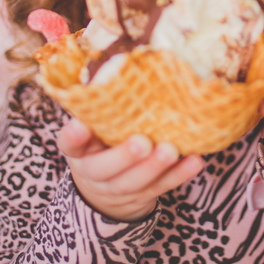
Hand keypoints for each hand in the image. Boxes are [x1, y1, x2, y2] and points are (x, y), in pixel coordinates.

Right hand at [58, 118, 203, 220]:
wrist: (105, 189)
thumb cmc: (102, 143)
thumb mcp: (93, 129)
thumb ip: (102, 109)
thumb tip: (125, 68)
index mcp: (78, 150)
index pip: (69, 143)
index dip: (74, 136)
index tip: (81, 125)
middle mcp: (93, 171)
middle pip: (104, 169)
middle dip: (124, 156)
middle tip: (142, 142)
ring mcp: (118, 188)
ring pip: (135, 183)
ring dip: (155, 167)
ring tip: (170, 151)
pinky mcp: (143, 195)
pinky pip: (162, 187)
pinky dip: (180, 175)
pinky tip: (194, 161)